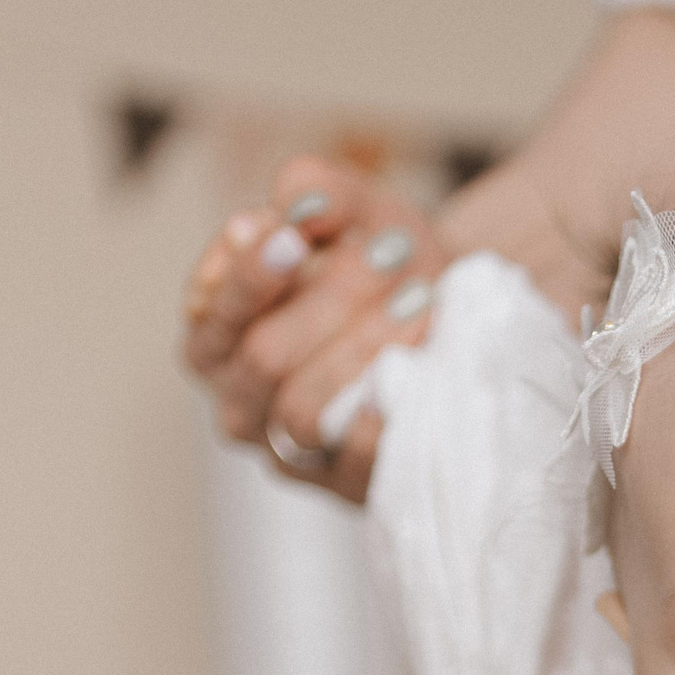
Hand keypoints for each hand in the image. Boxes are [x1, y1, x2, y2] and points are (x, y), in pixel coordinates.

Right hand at [182, 156, 452, 500]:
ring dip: (366, 348)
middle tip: (393, 254)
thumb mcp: (360, 211)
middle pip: (263, 357)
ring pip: (304, 410)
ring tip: (421, 299)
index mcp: (218, 338)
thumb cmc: (390, 264)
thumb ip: (320, 190)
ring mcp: (292, 452)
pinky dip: (386, 409)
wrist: (462, 321)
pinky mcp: (347, 484)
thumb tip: (294, 198)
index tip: (292, 236)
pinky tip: (417, 366)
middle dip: (331, 300)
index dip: (249, 275)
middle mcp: (240, 402)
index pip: (211, 315)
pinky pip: (356, 457)